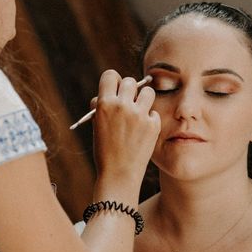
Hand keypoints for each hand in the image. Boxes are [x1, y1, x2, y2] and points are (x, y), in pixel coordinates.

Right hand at [92, 70, 159, 187]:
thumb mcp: (97, 125)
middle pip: (130, 81)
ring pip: (147, 92)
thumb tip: (111, 90)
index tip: (115, 88)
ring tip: (139, 112)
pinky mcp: (153, 125)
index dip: (113, 81)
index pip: (110, 75)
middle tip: (128, 101)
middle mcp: (122, 106)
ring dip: (143, 99)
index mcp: (105, 104)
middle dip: (129, 89)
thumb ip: (103, 105)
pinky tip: (143, 131)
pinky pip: (153, 112)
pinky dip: (150, 119)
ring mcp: (140, 115)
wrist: (118, 175)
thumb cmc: (105, 150)